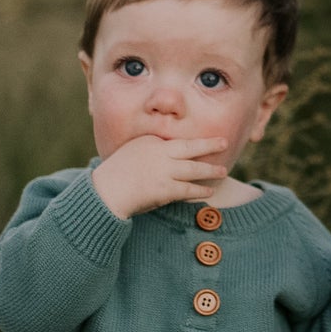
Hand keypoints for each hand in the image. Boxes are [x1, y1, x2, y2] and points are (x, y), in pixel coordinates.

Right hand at [91, 134, 229, 219]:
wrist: (106, 191)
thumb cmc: (115, 174)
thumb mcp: (132, 152)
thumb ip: (149, 151)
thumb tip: (166, 154)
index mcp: (150, 142)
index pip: (176, 140)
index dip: (194, 141)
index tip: (205, 141)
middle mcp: (160, 153)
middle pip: (191, 147)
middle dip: (210, 145)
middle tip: (224, 142)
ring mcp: (164, 170)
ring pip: (194, 169)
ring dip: (210, 170)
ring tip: (223, 170)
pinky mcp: (165, 189)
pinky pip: (188, 189)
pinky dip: (200, 190)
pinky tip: (210, 191)